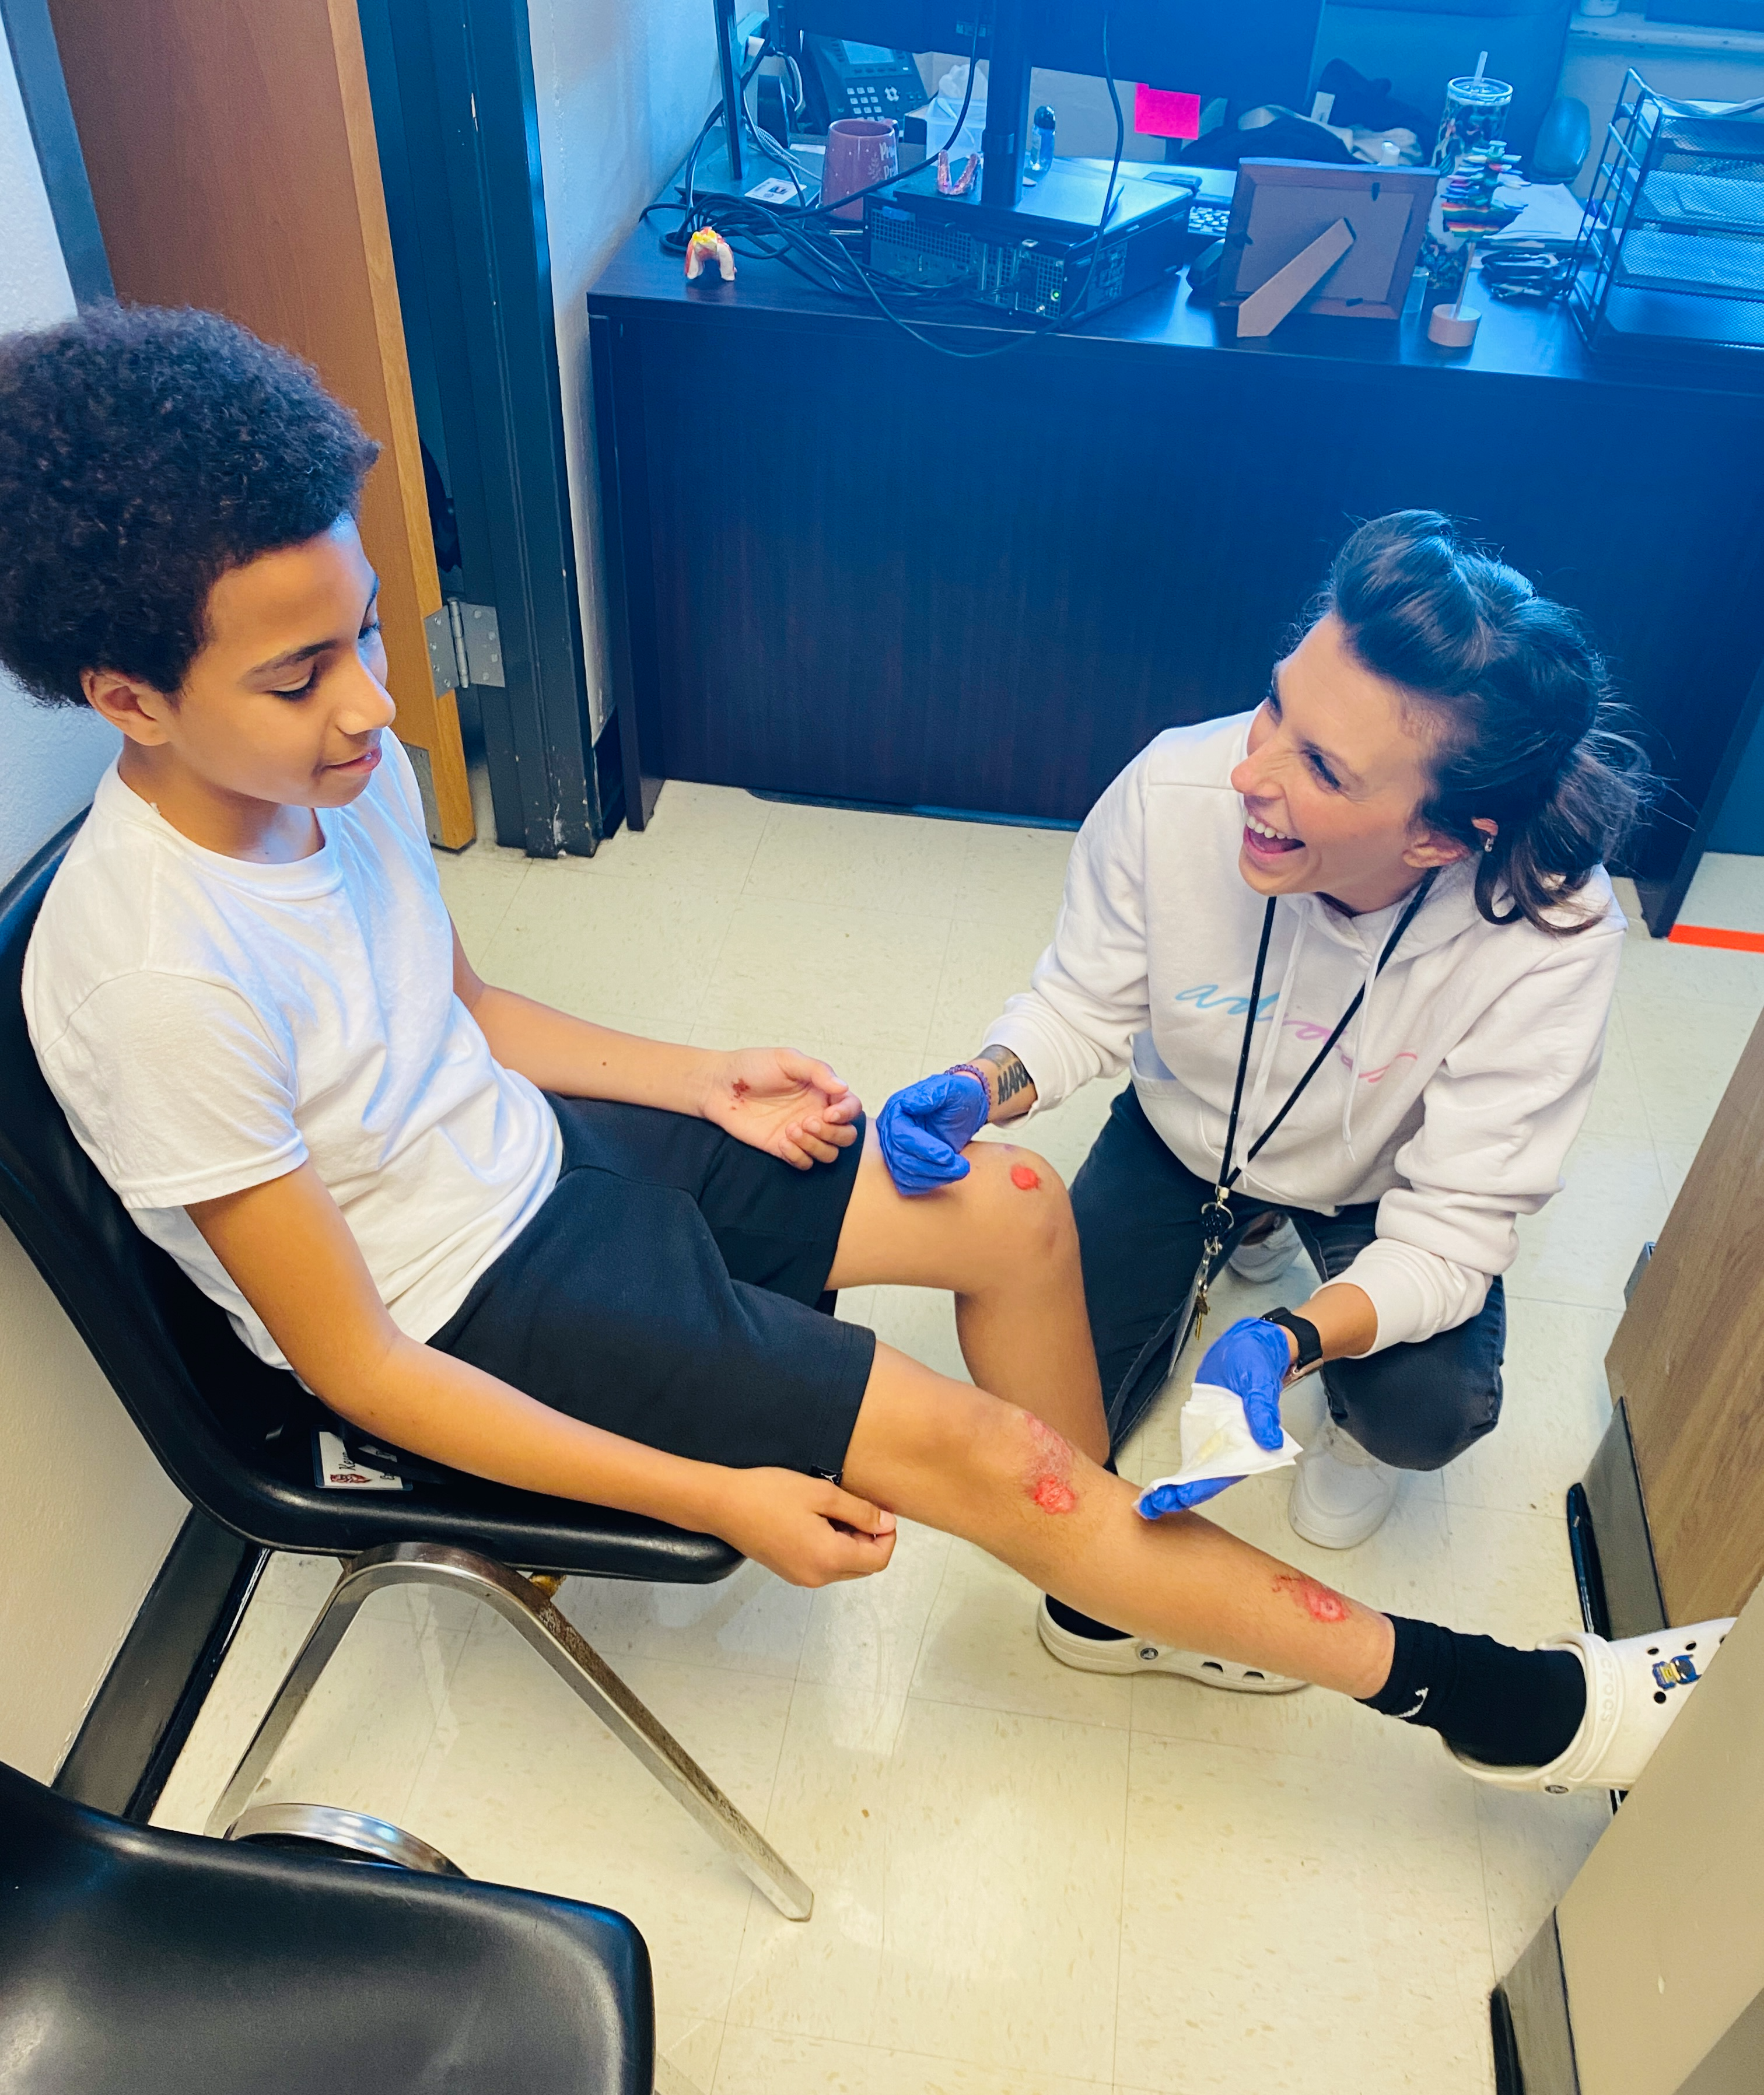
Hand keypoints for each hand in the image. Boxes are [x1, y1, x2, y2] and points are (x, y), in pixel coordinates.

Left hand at [701, 1047, 861, 1167]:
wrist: (719, 1086)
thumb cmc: (752, 1066)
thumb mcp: (787, 1060)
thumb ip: (817, 1071)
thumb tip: (843, 1087)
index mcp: (822, 1091)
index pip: (852, 1107)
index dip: (847, 1113)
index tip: (829, 1113)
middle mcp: (816, 1113)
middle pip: (846, 1136)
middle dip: (832, 1133)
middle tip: (808, 1121)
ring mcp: (801, 1133)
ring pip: (829, 1153)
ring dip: (815, 1145)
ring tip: (791, 1129)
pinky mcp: (784, 1148)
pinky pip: (805, 1163)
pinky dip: (798, 1156)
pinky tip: (781, 1140)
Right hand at [713, 1467, 897, 1585]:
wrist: (723, 1505)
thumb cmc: (769, 1494)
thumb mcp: (822, 1494)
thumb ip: (860, 1511)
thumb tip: (886, 1524)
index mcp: (829, 1558)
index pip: (878, 1560)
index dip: (887, 1536)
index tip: (880, 1511)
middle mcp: (817, 1577)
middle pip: (863, 1566)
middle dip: (869, 1539)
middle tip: (855, 1506)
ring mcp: (801, 1577)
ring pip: (844, 1566)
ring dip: (850, 1542)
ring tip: (832, 1510)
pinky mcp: (789, 1572)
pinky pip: (824, 1565)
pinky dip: (831, 1546)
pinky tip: (817, 1520)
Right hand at [876, 1069, 989, 1193]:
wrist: (966, 1109)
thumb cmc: (958, 1095)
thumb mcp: (950, 1089)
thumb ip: (932, 1094)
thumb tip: (909, 1104)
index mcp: (897, 1111)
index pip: (900, 1135)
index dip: (923, 1148)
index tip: (947, 1154)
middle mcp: (891, 1131)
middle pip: (901, 1158)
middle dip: (932, 1166)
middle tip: (961, 1166)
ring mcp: (896, 1150)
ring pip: (905, 1174)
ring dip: (934, 1177)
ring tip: (961, 1170)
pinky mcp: (904, 1165)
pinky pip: (907, 1183)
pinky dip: (928, 1184)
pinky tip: (948, 1176)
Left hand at [1136, 1319, 1292, 1518]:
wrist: (1250, 1345)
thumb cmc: (1259, 1363)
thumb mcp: (1260, 1382)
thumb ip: (1263, 1411)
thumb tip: (1269, 1440)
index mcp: (1249, 1441)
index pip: (1222, 1472)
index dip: (1199, 1487)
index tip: (1177, 1498)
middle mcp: (1233, 1446)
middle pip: (1206, 1479)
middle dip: (1179, 1495)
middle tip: (1150, 1507)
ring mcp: (1218, 1440)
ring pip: (1196, 1472)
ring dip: (1175, 1488)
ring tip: (1149, 1502)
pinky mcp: (1206, 1430)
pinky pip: (1192, 1455)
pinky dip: (1178, 1472)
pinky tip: (1161, 1484)